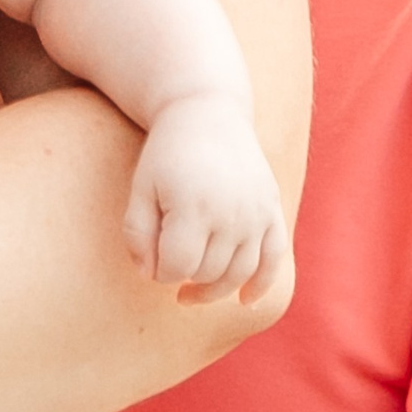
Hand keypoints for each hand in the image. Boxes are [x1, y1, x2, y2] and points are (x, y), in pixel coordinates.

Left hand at [123, 91, 288, 301]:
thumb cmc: (167, 153)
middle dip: (185, 275)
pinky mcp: (272, 209)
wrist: (207, 111)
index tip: (152, 258)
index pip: (177, 267)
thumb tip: (151, 276)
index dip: (160, 271)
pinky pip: (274, 259)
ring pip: (240, 273)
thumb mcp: (141, 187)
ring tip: (192, 289)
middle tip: (170, 261)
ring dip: (216, 288)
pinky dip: (262, 285)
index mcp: (193, 206)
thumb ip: (138, 233)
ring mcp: (256, 213)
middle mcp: (231, 213)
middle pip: (209, 273)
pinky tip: (244, 300)